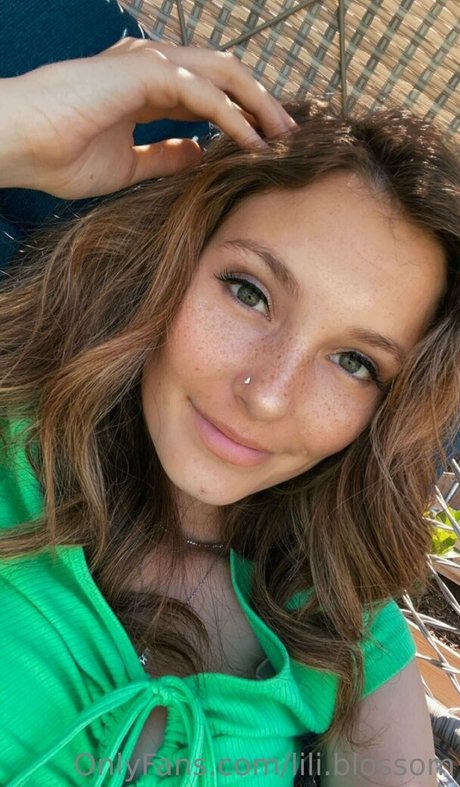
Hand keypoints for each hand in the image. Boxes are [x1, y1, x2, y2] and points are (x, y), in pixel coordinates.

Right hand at [0, 38, 294, 197]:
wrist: (20, 145)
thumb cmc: (60, 155)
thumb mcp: (128, 166)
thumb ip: (164, 157)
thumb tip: (198, 156)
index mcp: (147, 88)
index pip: (209, 94)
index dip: (241, 116)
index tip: (266, 144)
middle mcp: (153, 68)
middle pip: (225, 78)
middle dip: (260, 104)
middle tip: (288, 136)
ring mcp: (150, 65)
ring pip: (223, 76)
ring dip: (258, 106)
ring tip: (282, 137)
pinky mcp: (147, 72)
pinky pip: (205, 95)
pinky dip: (233, 118)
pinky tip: (253, 142)